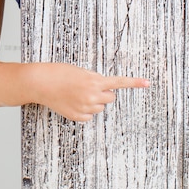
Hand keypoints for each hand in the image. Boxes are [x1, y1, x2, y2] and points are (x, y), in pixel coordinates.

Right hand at [31, 63, 149, 121]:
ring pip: (99, 107)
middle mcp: (92, 96)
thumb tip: (103, 89)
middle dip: (104, 93)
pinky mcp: (77, 116)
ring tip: (77, 94)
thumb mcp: (81, 71)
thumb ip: (95, 80)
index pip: (119, 82)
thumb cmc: (59, 73)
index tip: (147, 83)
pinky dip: (84, 110)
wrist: (42, 82)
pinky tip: (73, 102)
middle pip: (110, 98)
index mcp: (95, 81)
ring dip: (93, 101)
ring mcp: (85, 107)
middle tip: (89, 87)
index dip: (134, 83)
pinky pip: (89, 115)